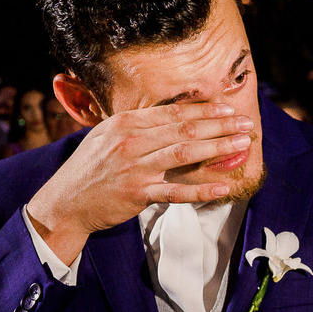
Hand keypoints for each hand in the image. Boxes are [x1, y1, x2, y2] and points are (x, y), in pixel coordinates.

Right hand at [26, 102, 253, 264]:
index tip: (228, 110)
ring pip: (185, 153)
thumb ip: (138, 128)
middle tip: (247, 123)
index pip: (173, 112)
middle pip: (184, 129)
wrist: (65, 201)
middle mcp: (131, 141)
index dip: (204, 110)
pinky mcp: (137, 193)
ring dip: (218, 147)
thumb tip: (172, 119)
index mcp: (126, 123)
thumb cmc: (90, 169)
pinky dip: (201, 191)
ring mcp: (135, 167)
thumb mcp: (107, 137)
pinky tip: (223, 188)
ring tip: (243, 144)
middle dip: (220, 125)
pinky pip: (175, 192)